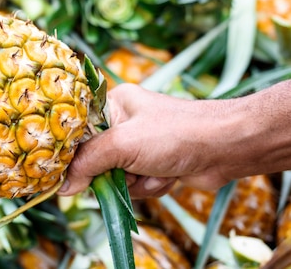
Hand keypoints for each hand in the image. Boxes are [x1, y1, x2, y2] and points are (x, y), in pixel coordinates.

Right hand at [58, 83, 232, 197]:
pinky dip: (150, 186)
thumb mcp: (123, 144)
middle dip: (112, 172)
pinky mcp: (153, 165)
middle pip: (95, 158)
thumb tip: (62, 186)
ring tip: (156, 170)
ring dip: (135, 182)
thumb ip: (88, 163)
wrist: (227, 149)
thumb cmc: (176, 134)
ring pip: (115, 176)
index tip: (64, 170)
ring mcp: (139, 145)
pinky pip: (135, 185)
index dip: (72, 151)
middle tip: (125, 171)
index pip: (78, 129)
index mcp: (114, 104)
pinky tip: (167, 177)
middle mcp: (123, 123)